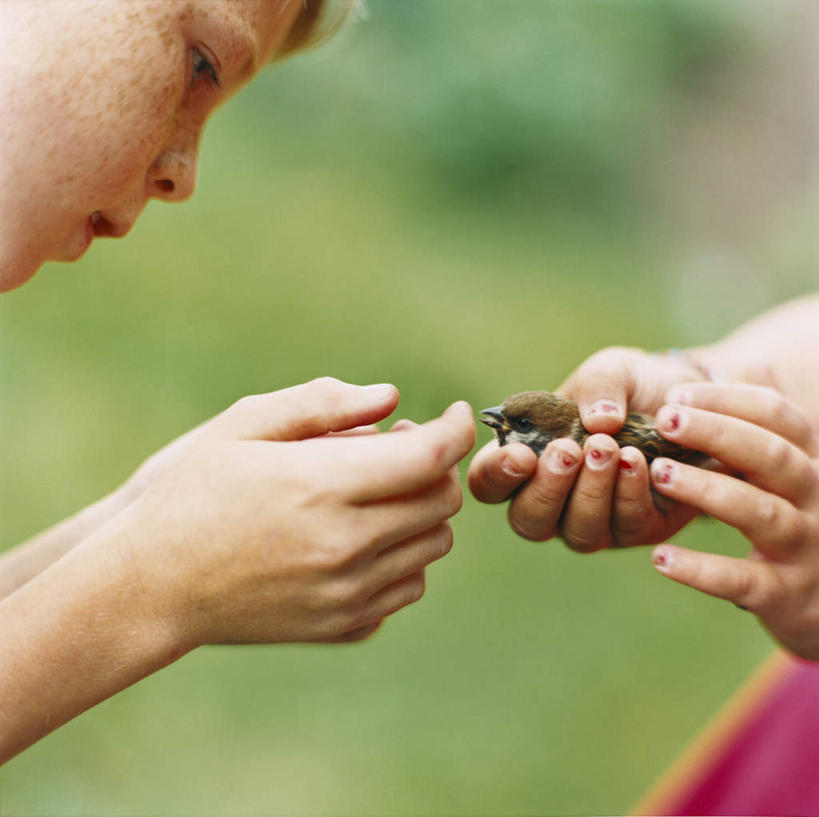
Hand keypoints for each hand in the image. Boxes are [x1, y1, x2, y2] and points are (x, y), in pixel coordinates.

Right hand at [113, 377, 475, 648]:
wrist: (154, 585)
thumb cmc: (193, 494)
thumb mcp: (243, 427)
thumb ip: (321, 404)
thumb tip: (390, 398)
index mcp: (323, 487)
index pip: (430, 458)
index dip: (457, 429)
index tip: (455, 413)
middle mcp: (345, 545)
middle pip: (441, 501)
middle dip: (435, 465)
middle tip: (399, 446)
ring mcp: (348, 592)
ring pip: (433, 544)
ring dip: (420, 510)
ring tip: (375, 490)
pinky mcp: (343, 624)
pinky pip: (408, 586)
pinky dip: (403, 555)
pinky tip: (363, 536)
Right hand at [468, 347, 703, 548]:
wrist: (693, 404)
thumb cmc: (632, 386)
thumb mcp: (610, 370)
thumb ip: (597, 387)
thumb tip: (598, 420)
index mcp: (524, 461)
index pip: (488, 483)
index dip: (496, 475)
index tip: (521, 454)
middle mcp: (552, 500)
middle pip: (528, 521)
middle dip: (547, 489)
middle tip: (569, 450)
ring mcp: (593, 521)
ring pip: (578, 532)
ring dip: (591, 492)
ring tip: (609, 447)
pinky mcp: (637, 530)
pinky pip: (626, 527)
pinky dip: (630, 493)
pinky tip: (638, 461)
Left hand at [648, 383, 818, 660]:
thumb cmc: (788, 522)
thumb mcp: (781, 473)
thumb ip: (756, 427)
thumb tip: (738, 362)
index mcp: (808, 462)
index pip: (779, 417)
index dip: (729, 399)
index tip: (675, 393)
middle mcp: (814, 498)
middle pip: (772, 456)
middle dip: (718, 432)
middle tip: (662, 419)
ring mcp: (804, 547)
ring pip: (759, 513)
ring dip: (707, 489)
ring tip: (657, 473)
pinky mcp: (784, 595)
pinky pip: (741, 580)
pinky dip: (700, 570)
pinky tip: (659, 557)